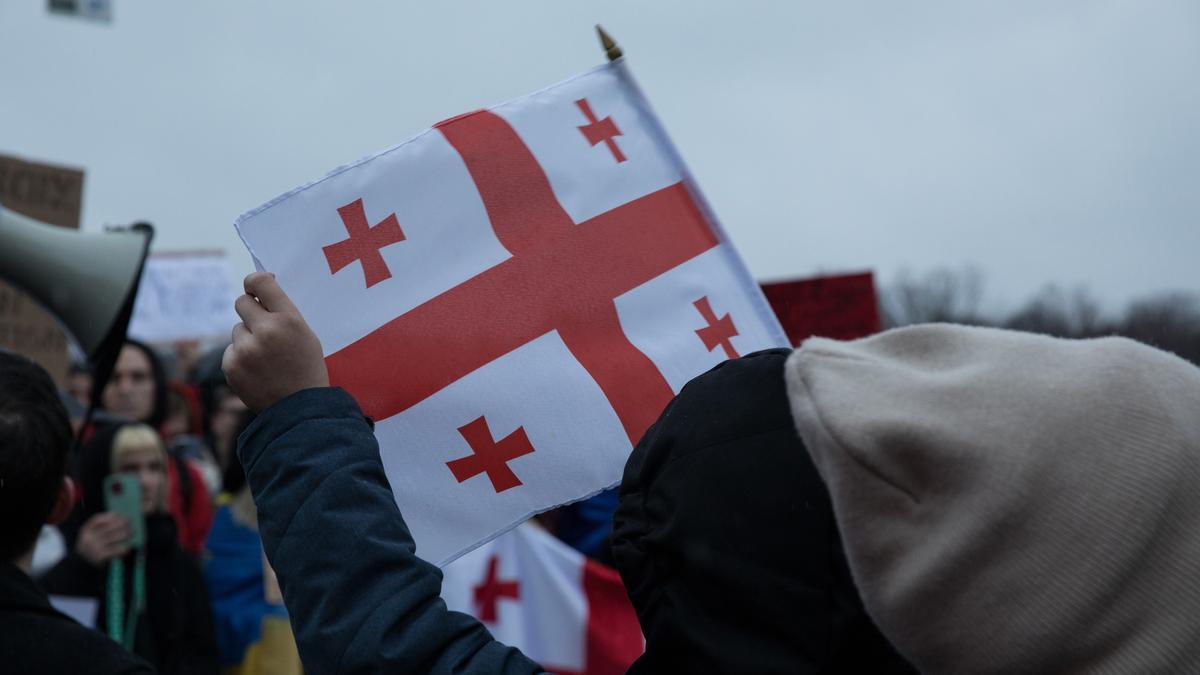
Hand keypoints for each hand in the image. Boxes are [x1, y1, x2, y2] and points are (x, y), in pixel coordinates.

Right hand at [76, 512, 130, 566]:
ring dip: (124, 534)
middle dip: (120, 524)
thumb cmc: (89, 548)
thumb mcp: (88, 537)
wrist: (79, 567)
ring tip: (132, 532)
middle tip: (130, 523)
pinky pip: (114, 550)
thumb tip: (119, 519)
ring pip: (113, 537)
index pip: (97, 520)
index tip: (119, 514)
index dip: (109, 516)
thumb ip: (99, 528)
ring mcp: (94, 547)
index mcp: (85, 531)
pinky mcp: (100, 556)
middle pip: (108, 528)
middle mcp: (89, 538)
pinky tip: (128, 547)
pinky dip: (122, 548)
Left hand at [224, 272, 328, 411]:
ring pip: (237, 330)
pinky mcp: (231, 365)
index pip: (261, 282)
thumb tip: (259, 291)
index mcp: (289, 319)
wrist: (300, 409)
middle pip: (241, 303)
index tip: (254, 287)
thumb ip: (283, 313)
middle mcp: (266, 330)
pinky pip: (231, 350)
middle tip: (261, 326)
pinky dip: (241, 358)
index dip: (254, 282)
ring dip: (248, 339)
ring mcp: (246, 349)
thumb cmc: (306, 368)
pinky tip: (258, 372)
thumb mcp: (305, 334)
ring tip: (267, 360)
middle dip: (250, 311)